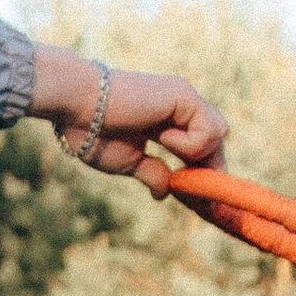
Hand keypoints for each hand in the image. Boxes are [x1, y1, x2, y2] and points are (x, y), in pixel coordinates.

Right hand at [30, 45, 228, 191]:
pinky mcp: (183, 95)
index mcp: (166, 122)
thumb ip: (152, 173)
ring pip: (219, 134)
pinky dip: (191, 144)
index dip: (203, 173)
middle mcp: (178, 107)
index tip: (199, 201)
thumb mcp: (129, 162)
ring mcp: (183, 99)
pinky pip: (209, 129)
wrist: (75, 109)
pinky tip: (163, 137)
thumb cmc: (93, 133)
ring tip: (166, 151)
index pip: (201, 148)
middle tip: (193, 192)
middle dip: (210, 170)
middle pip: (216, 142)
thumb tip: (164, 192)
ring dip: (197, 154)